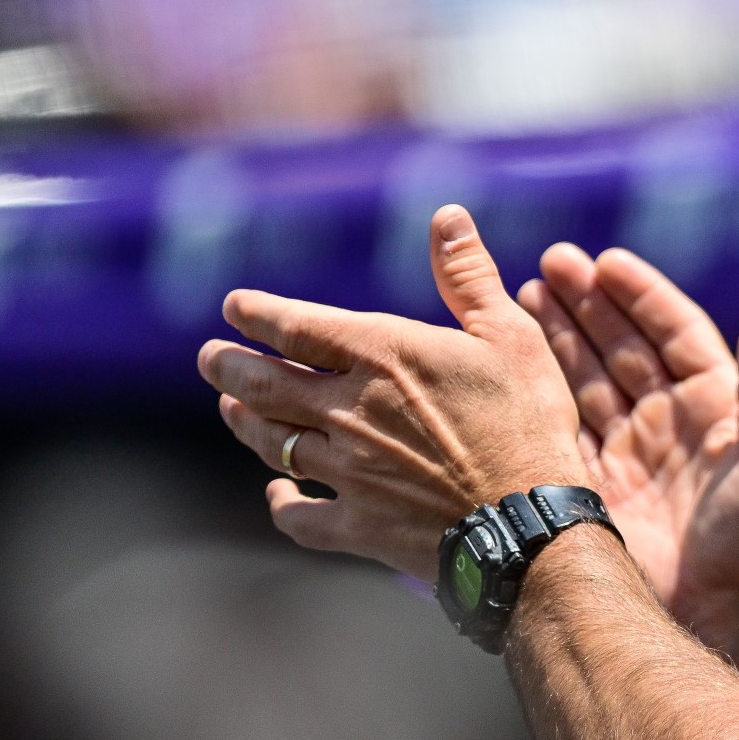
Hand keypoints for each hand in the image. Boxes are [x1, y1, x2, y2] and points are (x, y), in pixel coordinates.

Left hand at [200, 206, 587, 577]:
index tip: (234, 308)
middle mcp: (349, 410)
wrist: (529, 524)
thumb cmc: (528, 423)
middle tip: (209, 359)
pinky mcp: (358, 524)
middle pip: (264, 384)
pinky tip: (277, 493)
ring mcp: (347, 471)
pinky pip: (300, 515)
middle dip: (228, 368)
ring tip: (231, 408)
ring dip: (245, 421)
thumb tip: (445, 215)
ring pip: (272, 442)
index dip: (256, 314)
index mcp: (381, 356)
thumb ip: (468, 277)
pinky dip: (281, 502)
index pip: (295, 326)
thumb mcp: (511, 336)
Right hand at [519, 244, 738, 698]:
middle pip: (624, 346)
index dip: (642, 296)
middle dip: (589, 304)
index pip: (675, 332)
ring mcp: (630, 452)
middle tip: (549, 264)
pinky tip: (514, 357)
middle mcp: (671, 422)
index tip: (606, 262)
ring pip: (588, 377)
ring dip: (559, 335)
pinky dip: (539, 390)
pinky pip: (562, 425)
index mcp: (716, 406)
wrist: (718, 618)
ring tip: (522, 293)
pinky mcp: (594, 485)